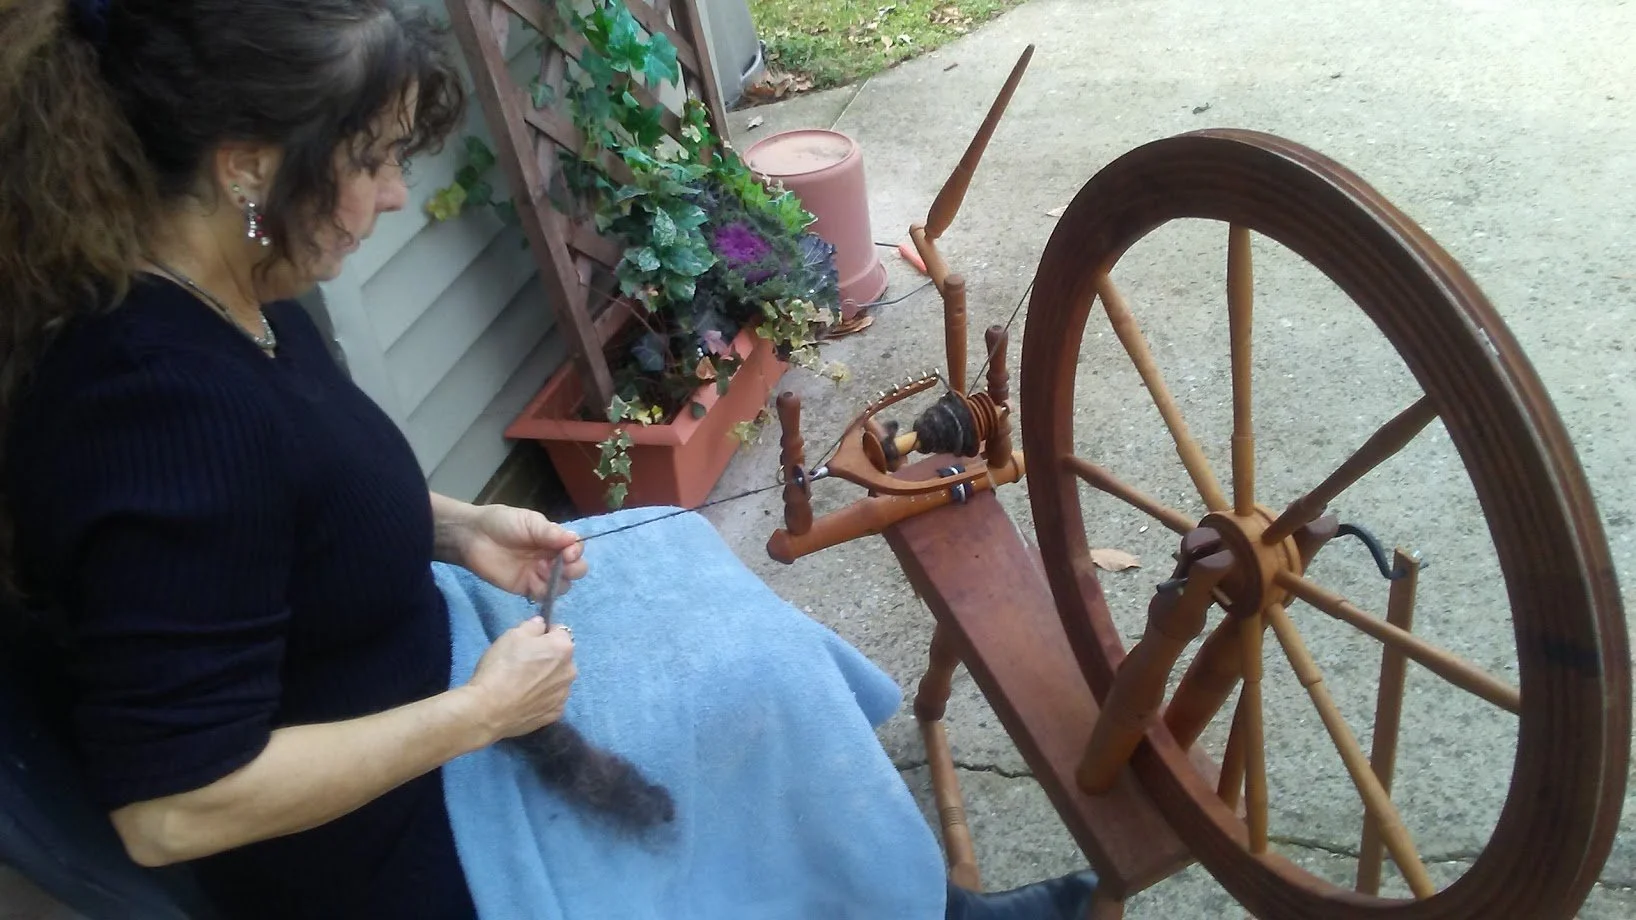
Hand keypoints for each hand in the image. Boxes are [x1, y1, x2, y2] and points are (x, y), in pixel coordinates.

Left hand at [453, 504, 588, 600]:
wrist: (473, 536)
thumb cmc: (501, 523)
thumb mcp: (529, 521)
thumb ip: (550, 532)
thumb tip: (574, 539)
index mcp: (553, 540)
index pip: (575, 549)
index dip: (576, 552)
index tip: (569, 553)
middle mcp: (551, 558)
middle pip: (575, 570)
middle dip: (574, 569)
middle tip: (561, 566)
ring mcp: (539, 574)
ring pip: (563, 585)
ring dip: (559, 581)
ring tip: (541, 570)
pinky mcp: (526, 588)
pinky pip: (543, 595)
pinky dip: (545, 592)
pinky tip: (534, 582)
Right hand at [465, 617, 576, 740]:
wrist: (489, 710)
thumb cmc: (501, 666)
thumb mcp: (512, 636)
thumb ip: (532, 626)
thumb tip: (541, 625)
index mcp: (563, 648)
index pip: (559, 632)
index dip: (543, 634)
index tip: (528, 642)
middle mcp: (570, 671)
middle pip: (561, 658)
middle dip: (547, 657)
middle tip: (523, 664)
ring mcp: (564, 695)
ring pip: (557, 680)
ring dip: (546, 679)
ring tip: (522, 685)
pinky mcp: (555, 715)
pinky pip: (551, 700)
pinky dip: (542, 699)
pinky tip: (524, 700)